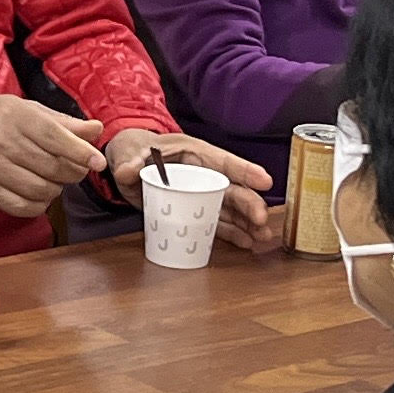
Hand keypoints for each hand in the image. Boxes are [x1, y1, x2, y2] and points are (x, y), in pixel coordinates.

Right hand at [0, 92, 109, 216]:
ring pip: (41, 190)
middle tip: (74, 168)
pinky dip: (38, 205)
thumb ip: (63, 122)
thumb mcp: (26, 109)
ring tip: (52, 179)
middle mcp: (4, 142)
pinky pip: (22, 207)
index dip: (80, 152)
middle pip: (53, 167)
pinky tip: (38, 193)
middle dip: (73, 172)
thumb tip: (96, 130)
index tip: (98, 162)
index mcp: (18, 117)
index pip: (55, 138)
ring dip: (56, 189)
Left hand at [95, 128, 285, 255]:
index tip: (265, 181)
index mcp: (194, 154)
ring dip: (247, 222)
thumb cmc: (135, 150)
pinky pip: (217, 223)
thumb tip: (128, 171)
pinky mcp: (194, 211)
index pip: (223, 162)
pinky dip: (232, 233)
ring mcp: (201, 194)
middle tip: (261, 219)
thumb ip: (130, 162)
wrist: (127, 163)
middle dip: (249, 203)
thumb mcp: (129, 152)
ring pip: (230, 209)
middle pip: (232, 189)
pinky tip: (247, 242)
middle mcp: (203, 174)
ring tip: (262, 236)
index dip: (244, 170)